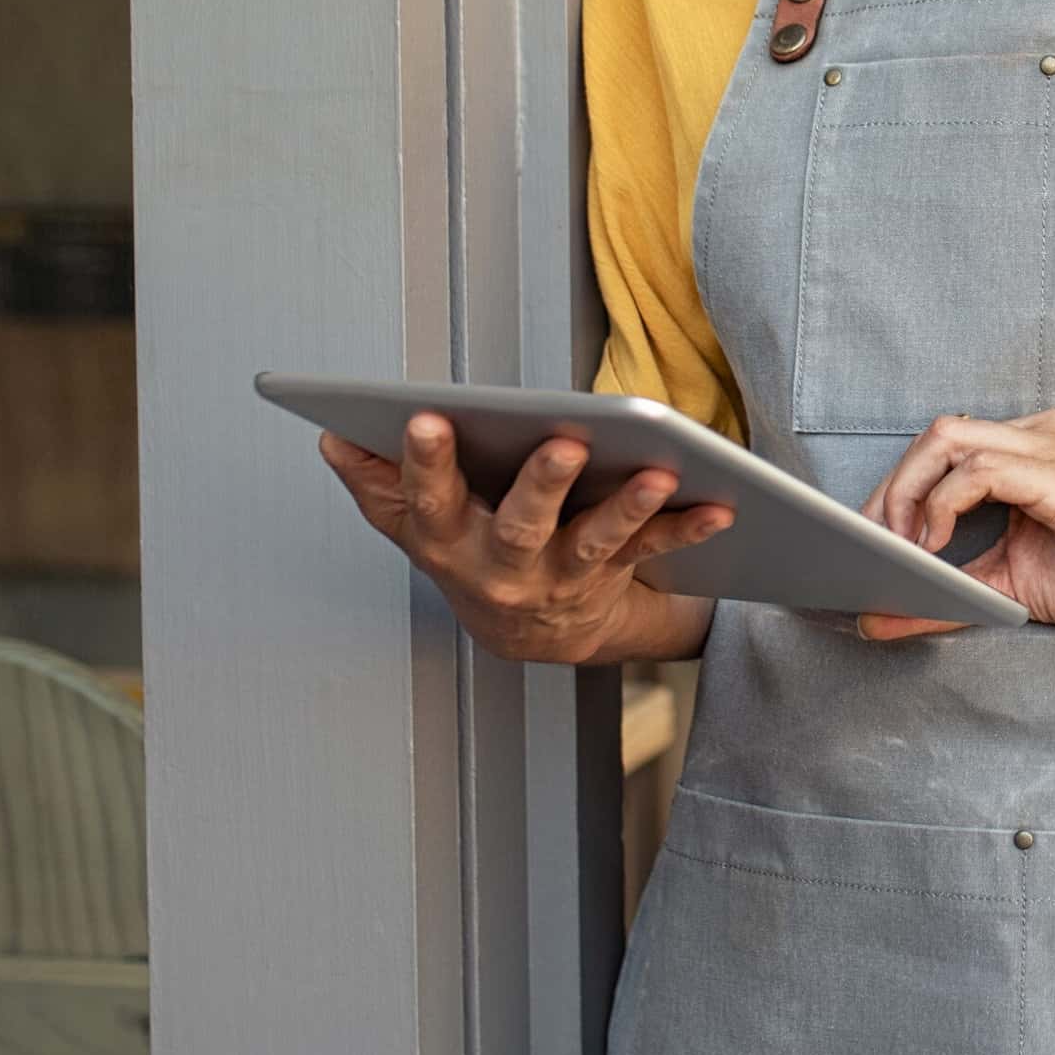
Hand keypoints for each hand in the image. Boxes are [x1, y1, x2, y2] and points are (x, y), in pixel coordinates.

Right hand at [318, 414, 733, 663]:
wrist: (532, 636)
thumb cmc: (473, 552)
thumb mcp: (419, 524)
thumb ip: (380, 481)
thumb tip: (334, 434)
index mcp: (449, 541)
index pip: (430, 500)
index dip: (425, 462)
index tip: (427, 417)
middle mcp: (504, 567)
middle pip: (521, 525)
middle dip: (542, 484)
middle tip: (564, 442)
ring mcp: (562, 579)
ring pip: (595, 543)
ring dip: (629, 508)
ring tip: (661, 474)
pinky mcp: (613, 579)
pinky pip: (653, 551)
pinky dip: (688, 529)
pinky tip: (720, 505)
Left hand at [858, 409, 1054, 646]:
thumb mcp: (1015, 588)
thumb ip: (950, 596)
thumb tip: (875, 617)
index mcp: (1038, 447)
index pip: (945, 444)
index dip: (896, 488)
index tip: (866, 541)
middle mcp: (1045, 433)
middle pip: (936, 433)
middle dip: (888, 490)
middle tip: (870, 548)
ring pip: (949, 440)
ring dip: (906, 495)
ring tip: (898, 551)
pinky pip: (981, 473)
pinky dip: (941, 507)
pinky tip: (936, 547)